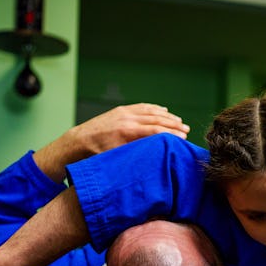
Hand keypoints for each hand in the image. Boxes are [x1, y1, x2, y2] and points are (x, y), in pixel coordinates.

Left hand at [71, 103, 189, 155]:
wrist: (78, 142)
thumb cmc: (97, 155)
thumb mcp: (117, 158)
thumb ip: (135, 154)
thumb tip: (154, 158)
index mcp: (127, 132)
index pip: (156, 130)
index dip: (171, 134)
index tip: (183, 138)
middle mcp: (127, 119)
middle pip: (157, 119)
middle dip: (174, 124)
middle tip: (187, 130)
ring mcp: (124, 112)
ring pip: (151, 111)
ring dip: (167, 116)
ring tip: (180, 121)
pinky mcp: (121, 110)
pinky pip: (142, 107)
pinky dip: (154, 108)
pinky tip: (163, 111)